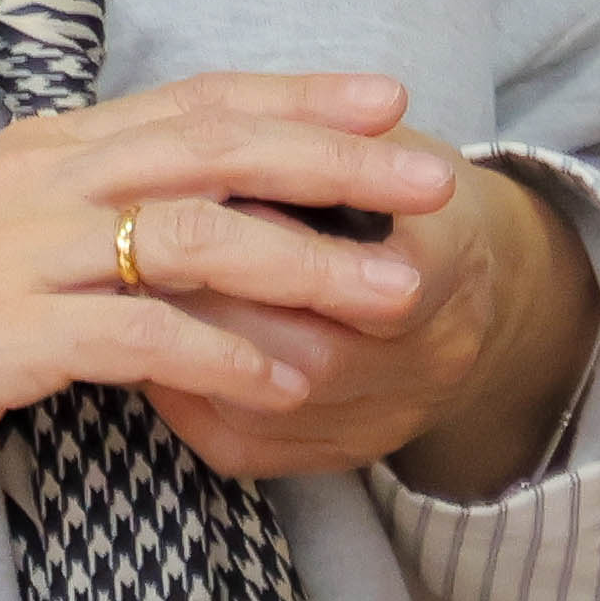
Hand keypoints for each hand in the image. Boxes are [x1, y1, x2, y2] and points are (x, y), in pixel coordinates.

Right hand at [0, 71, 460, 501]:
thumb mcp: (4, 233)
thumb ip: (94, 212)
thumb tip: (198, 210)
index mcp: (49, 147)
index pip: (195, 101)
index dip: (298, 94)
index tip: (392, 96)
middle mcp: (41, 179)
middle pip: (213, 147)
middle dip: (335, 159)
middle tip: (434, 177)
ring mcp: (18, 253)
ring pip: (189, 235)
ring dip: (303, 262)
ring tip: (391, 293)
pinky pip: (131, 336)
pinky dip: (217, 354)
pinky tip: (282, 380)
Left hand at [143, 143, 595, 496]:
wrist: (471, 283)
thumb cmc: (404, 189)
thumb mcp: (379, 144)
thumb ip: (311, 145)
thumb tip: (201, 159)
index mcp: (454, 261)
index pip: (378, 280)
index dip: (281, 249)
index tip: (205, 207)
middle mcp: (433, 357)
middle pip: (314, 356)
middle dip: (217, 304)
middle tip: (137, 260)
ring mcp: (385, 419)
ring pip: (268, 409)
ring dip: (189, 353)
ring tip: (128, 300)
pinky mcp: (337, 456)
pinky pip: (243, 445)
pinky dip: (184, 397)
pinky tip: (147, 352)